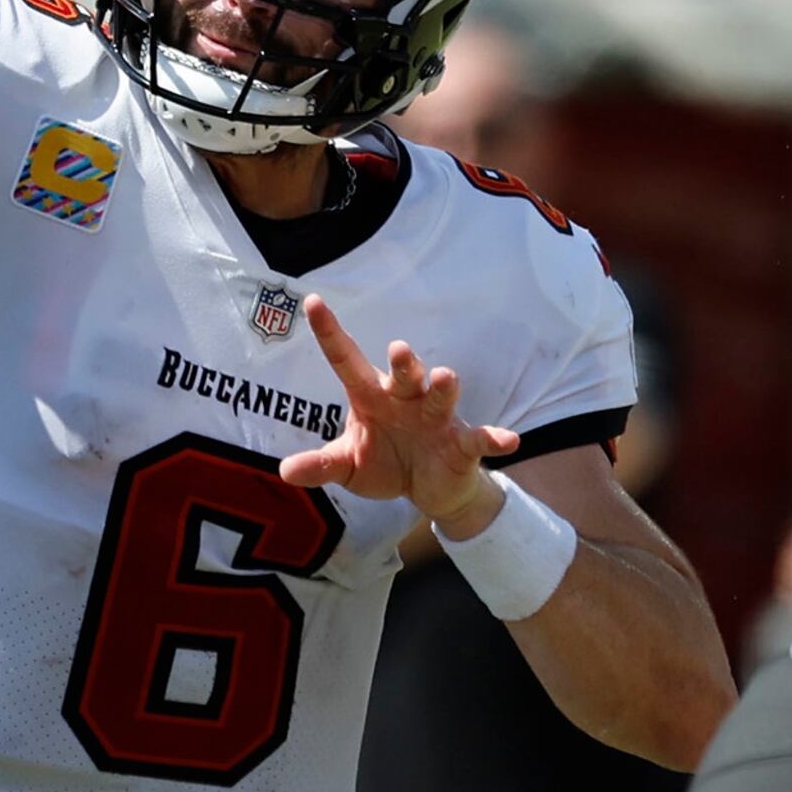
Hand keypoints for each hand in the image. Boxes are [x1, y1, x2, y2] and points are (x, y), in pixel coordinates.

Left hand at [276, 296, 518, 537]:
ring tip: (446, 378)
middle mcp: (405, 400)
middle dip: (403, 362)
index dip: (330, 333)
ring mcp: (437, 420)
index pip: (346, 361)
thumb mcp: (348, 467)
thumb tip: (284, 470)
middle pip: (403, 374)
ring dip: (444, 388)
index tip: (313, 302)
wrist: (428, 488)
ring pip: (440, 397)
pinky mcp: (462, 445)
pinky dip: (494, 438)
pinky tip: (508, 441)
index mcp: (371, 398)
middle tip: (398, 349)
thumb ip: (321, 466)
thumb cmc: (385, 463)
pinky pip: (479, 439)